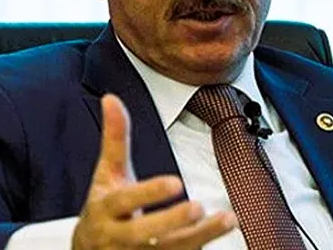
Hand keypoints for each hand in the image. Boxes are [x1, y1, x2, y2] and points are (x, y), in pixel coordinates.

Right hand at [72, 94, 236, 248]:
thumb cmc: (105, 208)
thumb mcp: (106, 173)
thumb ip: (115, 138)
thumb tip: (111, 97)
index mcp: (106, 209)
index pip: (125, 201)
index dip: (149, 193)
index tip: (176, 182)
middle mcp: (118, 238)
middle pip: (144, 234)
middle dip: (172, 222)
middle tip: (198, 207)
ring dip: (200, 238)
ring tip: (228, 219)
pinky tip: (224, 235)